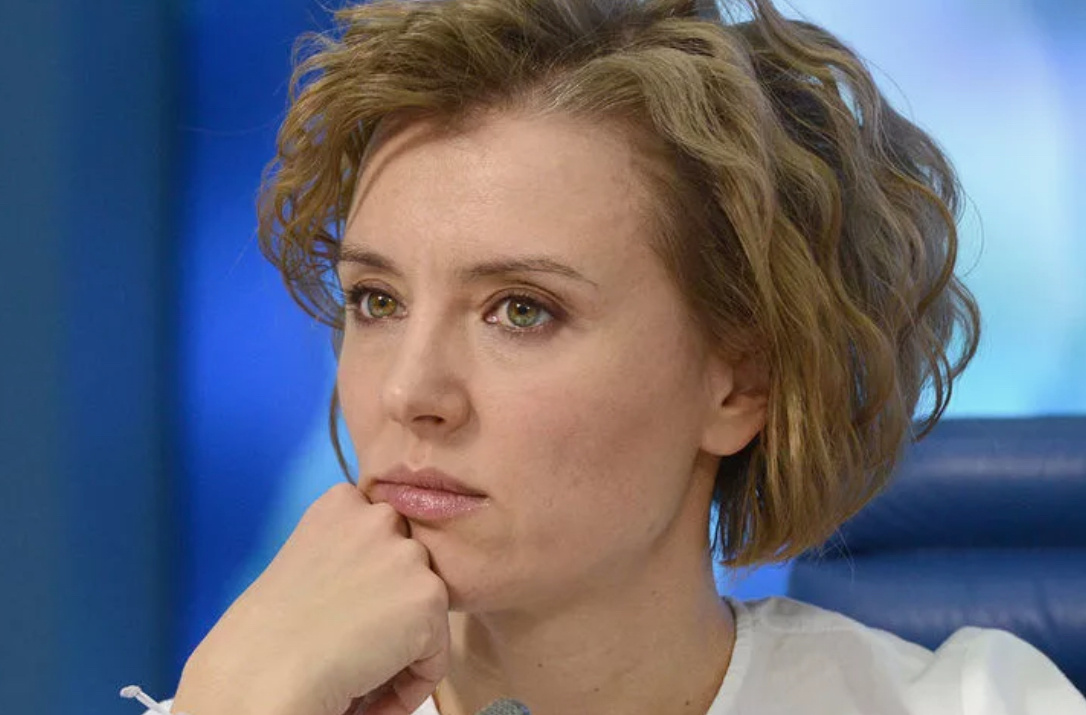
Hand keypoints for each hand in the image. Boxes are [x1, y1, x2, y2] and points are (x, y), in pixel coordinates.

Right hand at [171, 483, 449, 714]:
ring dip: (402, 647)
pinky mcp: (428, 596)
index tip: (347, 613)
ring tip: (361, 673)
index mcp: (341, 501)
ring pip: (425, 612)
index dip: (372, 581)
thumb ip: (349, 556)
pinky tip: (370, 693)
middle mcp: (379, 515)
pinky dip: (411, 684)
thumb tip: (382, 589)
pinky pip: (436, 655)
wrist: (265, 671)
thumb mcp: (306, 561)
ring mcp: (408, 554)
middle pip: (410, 569)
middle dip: (391, 608)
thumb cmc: (265, 632)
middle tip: (357, 644)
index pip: (384, 536)